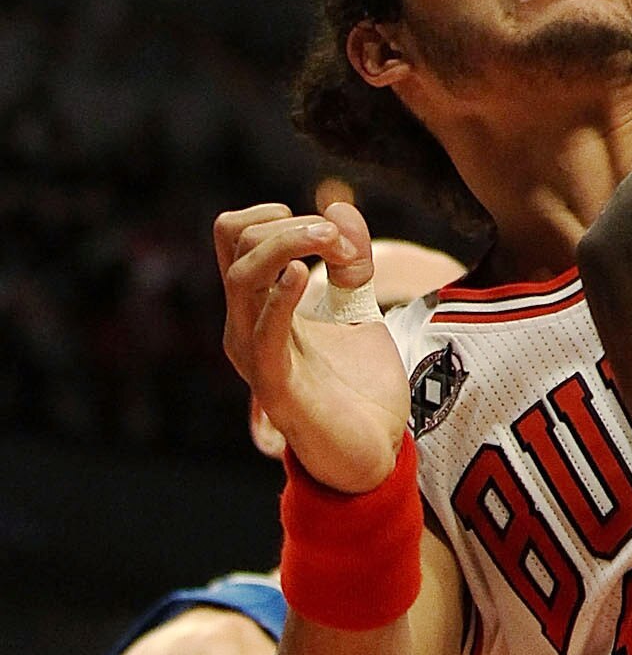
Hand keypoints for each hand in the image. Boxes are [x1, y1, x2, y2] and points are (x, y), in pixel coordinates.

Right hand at [217, 198, 407, 492]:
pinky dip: (278, 299)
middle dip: (291, 223)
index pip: (234, 232)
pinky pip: (262, 336)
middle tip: (340, 241)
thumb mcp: (359, 306)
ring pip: (241, 277)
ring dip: (288, 246)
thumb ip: (351, 259)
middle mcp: (244, 325)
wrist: (375, 448)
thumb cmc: (357, 382)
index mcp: (257, 304)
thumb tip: (339, 206)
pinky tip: (301, 277)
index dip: (279, 215)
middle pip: (236, 241)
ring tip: (330, 244)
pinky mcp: (276, 388)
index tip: (333, 233)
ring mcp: (256, 356)